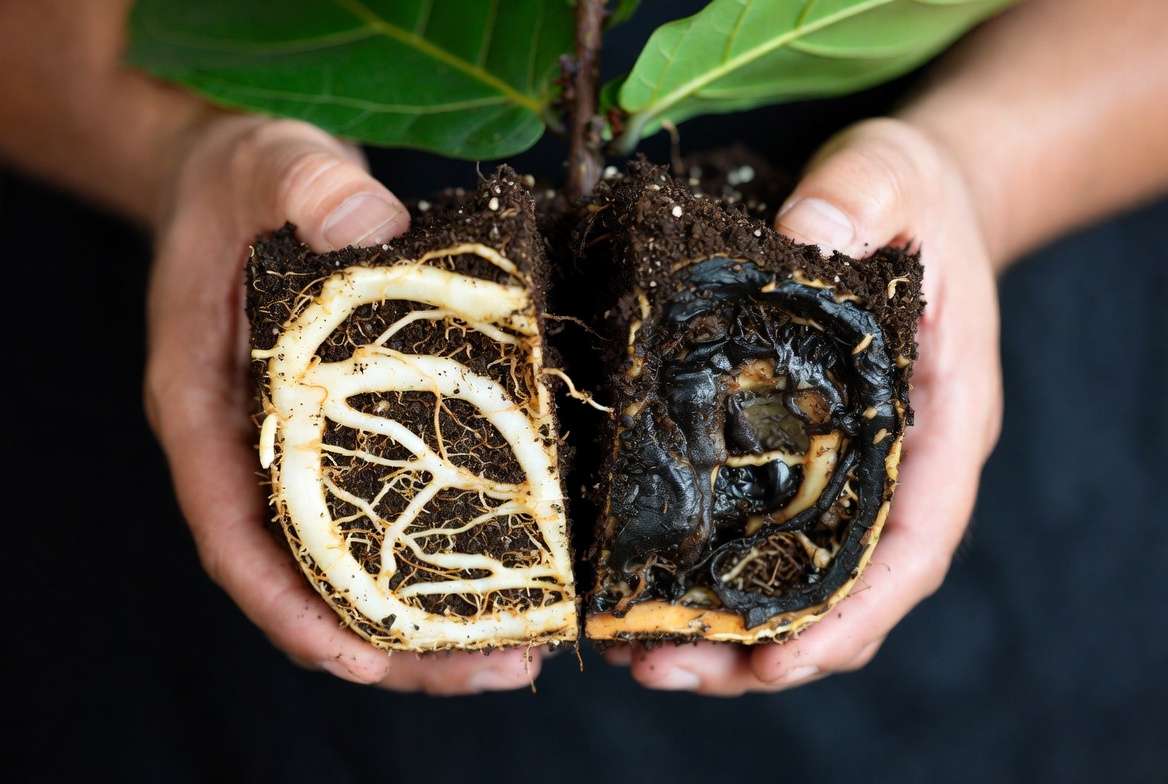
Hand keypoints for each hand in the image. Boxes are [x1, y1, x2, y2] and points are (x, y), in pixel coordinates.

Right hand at [144, 116, 542, 693]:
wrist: (249, 179)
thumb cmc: (241, 178)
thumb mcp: (268, 164)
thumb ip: (306, 186)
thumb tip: (372, 223)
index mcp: (203, 406)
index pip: (234, 532)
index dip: (291, 606)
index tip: (362, 658)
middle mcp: (251, 447)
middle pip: (308, 576)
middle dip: (393, 641)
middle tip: (495, 669)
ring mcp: (302, 448)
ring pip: (353, 561)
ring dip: (428, 618)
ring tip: (518, 652)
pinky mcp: (352, 434)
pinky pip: (388, 513)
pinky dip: (439, 558)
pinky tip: (511, 574)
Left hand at [606, 118, 1002, 694]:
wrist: (907, 198)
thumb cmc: (914, 195)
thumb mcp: (892, 177)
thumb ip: (858, 200)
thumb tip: (800, 240)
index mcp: (941, 423)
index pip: (912, 544)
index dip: (851, 614)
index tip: (780, 660)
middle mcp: (896, 466)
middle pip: (843, 591)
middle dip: (762, 649)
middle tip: (663, 669)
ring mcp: (845, 468)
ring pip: (798, 579)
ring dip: (726, 631)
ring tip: (639, 656)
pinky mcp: (795, 453)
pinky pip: (763, 534)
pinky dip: (714, 575)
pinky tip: (648, 588)